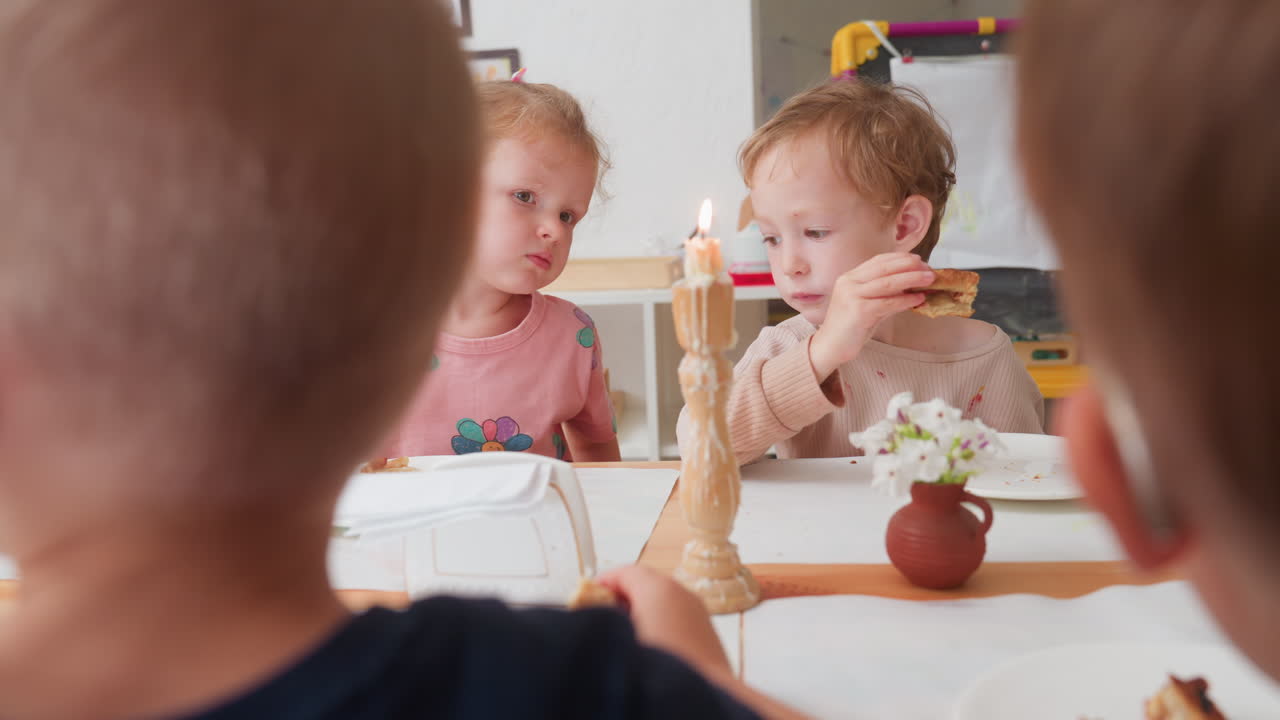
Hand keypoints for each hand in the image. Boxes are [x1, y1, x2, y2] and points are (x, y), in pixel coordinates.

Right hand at [596, 565, 729, 674]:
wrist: (708, 696)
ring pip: (663, 604)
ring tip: (621, 640)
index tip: (585, 598)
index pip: (625, 573)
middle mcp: (683, 595)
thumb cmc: (662, 670)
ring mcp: (699, 615)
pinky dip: (660, 628)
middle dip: (620, 600)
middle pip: (645, 586)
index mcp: (659, 589)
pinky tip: (648, 654)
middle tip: (600, 619)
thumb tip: (594, 620)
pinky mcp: (708, 636)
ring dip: (640, 616)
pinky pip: (678, 621)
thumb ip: (603, 623)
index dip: (602, 584)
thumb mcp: (619, 639)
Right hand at [809, 253, 933, 379]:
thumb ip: (885, 295)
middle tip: (928, 268)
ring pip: (887, 283)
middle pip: (884, 268)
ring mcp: (852, 296)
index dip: (900, 258)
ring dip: (912, 279)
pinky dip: (905, 299)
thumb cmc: (849, 328)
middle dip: (909, 266)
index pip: (878, 261)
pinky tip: (918, 299)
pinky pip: (887, 302)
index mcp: (850, 277)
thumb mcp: (867, 305)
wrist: (830, 347)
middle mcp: (849, 282)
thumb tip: (911, 287)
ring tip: (929, 279)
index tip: (918, 260)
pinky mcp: (858, 311)